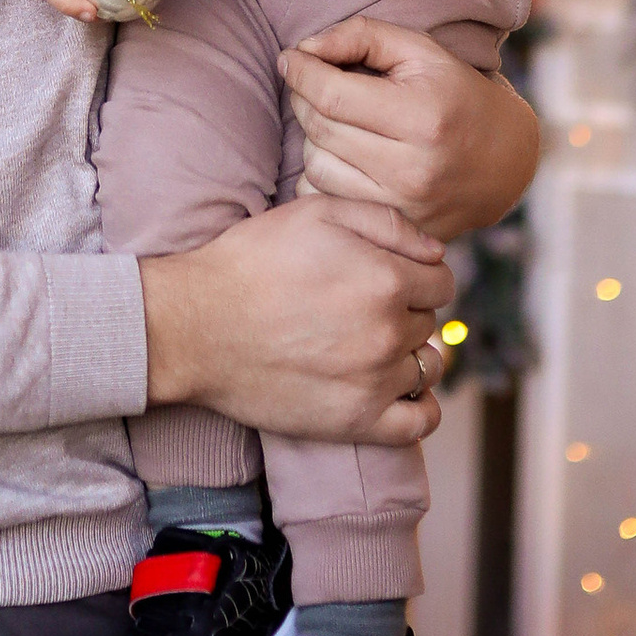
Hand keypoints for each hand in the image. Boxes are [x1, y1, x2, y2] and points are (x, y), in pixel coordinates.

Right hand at [141, 196, 454, 444]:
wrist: (195, 326)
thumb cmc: (252, 262)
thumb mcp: (316, 212)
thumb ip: (388, 221)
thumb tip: (436, 250)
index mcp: (386, 279)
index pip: (441, 280)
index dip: (416, 274)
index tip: (388, 276)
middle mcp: (388, 332)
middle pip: (429, 321)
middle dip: (406, 310)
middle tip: (362, 307)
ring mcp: (374, 381)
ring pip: (427, 366)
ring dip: (411, 353)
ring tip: (375, 345)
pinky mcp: (355, 422)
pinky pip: (419, 424)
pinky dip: (422, 408)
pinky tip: (401, 392)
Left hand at [282, 16, 539, 242]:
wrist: (506, 161)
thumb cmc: (456, 93)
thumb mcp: (421, 51)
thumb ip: (361, 36)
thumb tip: (303, 50)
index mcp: (423, 117)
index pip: (332, 95)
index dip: (301, 72)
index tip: (290, 58)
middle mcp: (413, 169)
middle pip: (320, 130)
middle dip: (304, 99)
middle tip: (310, 82)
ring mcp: (404, 207)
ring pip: (316, 168)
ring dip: (313, 138)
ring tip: (335, 120)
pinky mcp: (396, 230)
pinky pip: (327, 200)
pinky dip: (321, 176)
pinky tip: (342, 156)